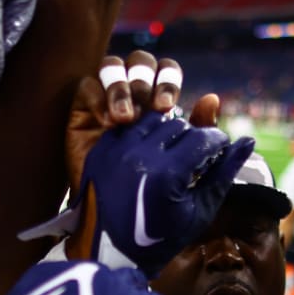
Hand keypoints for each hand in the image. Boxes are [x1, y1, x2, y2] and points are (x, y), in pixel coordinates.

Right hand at [66, 53, 219, 198]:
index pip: (168, 75)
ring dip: (124, 87)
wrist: (117, 230)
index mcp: (160, 107)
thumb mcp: (189, 175)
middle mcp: (134, 101)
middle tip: (157, 107)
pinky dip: (98, 96)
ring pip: (114, 67)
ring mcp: (106, 105)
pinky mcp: (81, 115)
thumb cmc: (158, 206)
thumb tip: (213, 99)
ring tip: (127, 116)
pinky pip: (86, 87)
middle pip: (143, 64)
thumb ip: (202, 137)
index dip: (169, 84)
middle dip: (151, 82)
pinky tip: (108, 122)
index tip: (170, 108)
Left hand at [69, 110, 252, 276]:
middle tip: (194, 160)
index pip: (204, 138)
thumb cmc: (160, 239)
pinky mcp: (99, 152)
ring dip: (167, 132)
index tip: (219, 152)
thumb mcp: (199, 212)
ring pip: (152, 120)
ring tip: (171, 155)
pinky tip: (147, 155)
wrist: (109, 256)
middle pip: (179, 125)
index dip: (218, 143)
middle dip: (193, 138)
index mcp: (167, 174)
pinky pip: (127, 128)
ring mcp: (115, 152)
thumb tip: (248, 142)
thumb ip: (224, 175)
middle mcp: (140, 156)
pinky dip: (141, 136)